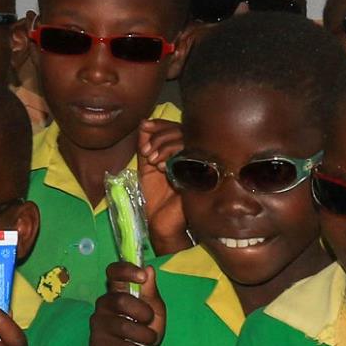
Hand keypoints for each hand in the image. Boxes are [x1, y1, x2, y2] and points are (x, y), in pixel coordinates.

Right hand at [90, 262, 164, 345]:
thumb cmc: (144, 333)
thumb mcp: (154, 312)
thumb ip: (151, 293)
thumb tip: (149, 270)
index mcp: (117, 292)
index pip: (113, 273)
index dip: (126, 271)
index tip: (142, 276)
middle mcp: (103, 306)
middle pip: (120, 301)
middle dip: (143, 312)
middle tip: (150, 321)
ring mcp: (98, 327)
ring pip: (123, 326)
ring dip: (146, 336)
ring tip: (152, 342)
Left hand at [136, 119, 189, 256]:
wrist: (161, 222)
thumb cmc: (155, 196)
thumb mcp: (145, 167)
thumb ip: (145, 146)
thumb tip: (143, 123)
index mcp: (180, 151)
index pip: (174, 128)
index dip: (160, 124)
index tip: (144, 125)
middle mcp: (191, 155)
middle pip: (181, 130)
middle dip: (160, 136)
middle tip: (146, 152)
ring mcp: (198, 164)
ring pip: (186, 140)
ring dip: (165, 146)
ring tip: (152, 160)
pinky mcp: (201, 176)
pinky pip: (191, 157)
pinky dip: (174, 158)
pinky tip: (162, 168)